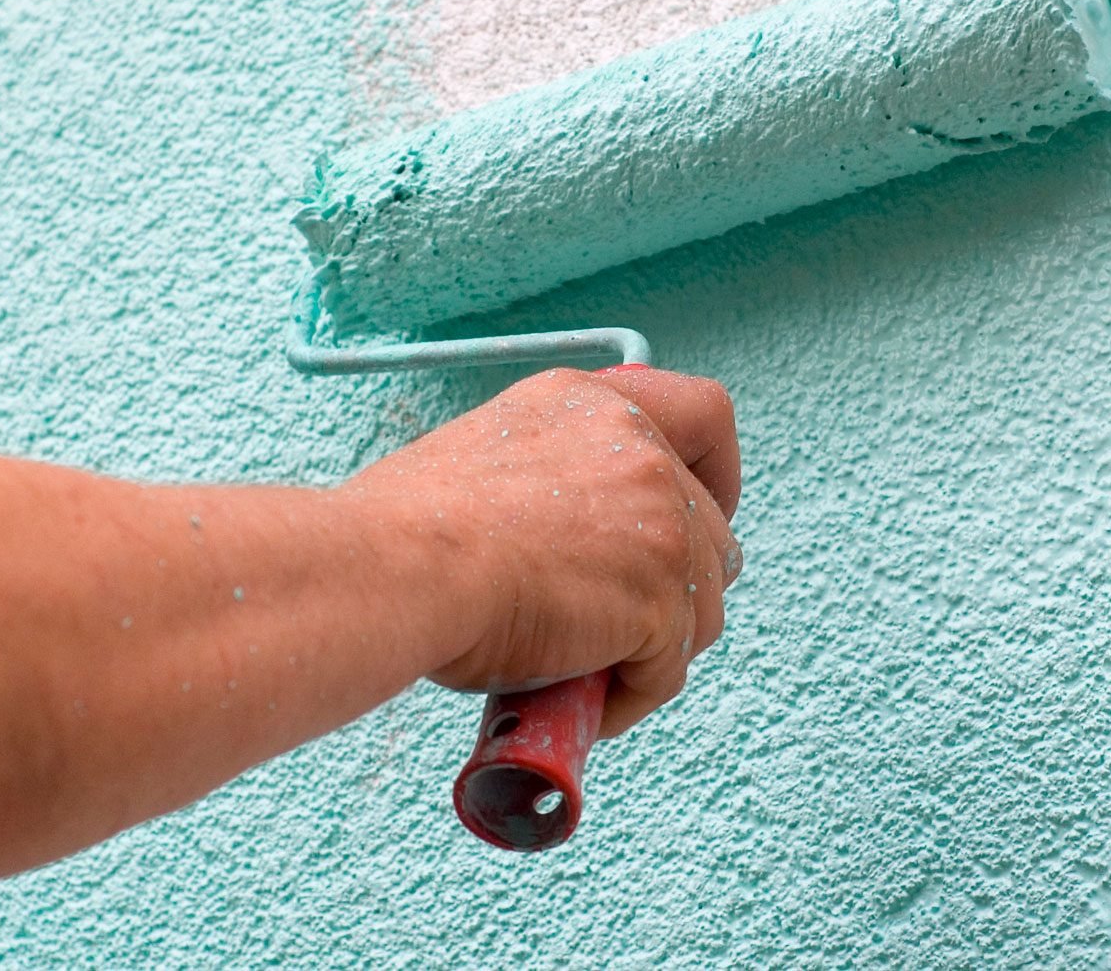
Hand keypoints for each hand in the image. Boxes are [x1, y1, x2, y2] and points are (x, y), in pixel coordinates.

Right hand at [350, 366, 741, 737]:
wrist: (394, 568)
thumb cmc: (406, 536)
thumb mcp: (491, 461)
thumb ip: (556, 481)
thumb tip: (576, 545)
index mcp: (591, 406)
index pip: (703, 415)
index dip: (716, 474)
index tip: (699, 514)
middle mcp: (638, 448)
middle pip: (710, 531)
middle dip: (677, 589)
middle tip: (622, 627)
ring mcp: (661, 519)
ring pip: (701, 606)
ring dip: (652, 649)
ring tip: (586, 672)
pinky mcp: (663, 594)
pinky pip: (668, 669)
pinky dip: (630, 697)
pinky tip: (580, 705)